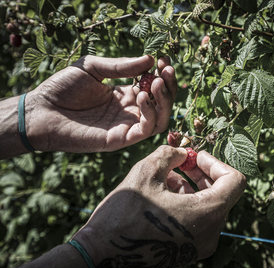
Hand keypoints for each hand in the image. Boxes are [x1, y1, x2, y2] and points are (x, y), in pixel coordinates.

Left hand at [25, 55, 176, 151]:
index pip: (153, 87)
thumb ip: (120, 66)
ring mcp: (126, 126)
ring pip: (160, 118)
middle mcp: (129, 112)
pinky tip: (142, 95)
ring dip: (164, 100)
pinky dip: (150, 113)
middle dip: (168, 86)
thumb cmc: (63, 88)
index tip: (163, 59)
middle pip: (161, 104)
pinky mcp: (120, 139)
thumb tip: (149, 59)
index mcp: (124, 95)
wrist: (42, 111)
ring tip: (156, 80)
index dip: (161, 74)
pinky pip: (145, 129)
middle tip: (166, 69)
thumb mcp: (93, 68)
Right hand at [72, 146, 245, 267]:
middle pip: (222, 193)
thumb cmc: (123, 216)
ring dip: (192, 187)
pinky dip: (186, 203)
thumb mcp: (146, 173)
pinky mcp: (188, 252)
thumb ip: (170, 156)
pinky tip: (163, 194)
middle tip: (182, 161)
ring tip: (167, 177)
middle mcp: (211, 234)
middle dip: (202, 173)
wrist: (103, 259)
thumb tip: (182, 153)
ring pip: (208, 207)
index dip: (216, 162)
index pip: (234, 181)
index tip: (194, 156)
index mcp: (207, 214)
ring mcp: (200, 246)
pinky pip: (197, 221)